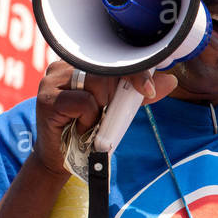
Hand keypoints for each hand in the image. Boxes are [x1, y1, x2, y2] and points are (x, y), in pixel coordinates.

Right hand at [31, 62, 177, 176]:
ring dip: (101, 109)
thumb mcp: (118, 108)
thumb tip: (170, 80)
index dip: (135, 70)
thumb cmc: (88, 128)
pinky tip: (78, 126)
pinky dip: (89, 118)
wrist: (61, 159)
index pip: (112, 58)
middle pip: (106, 70)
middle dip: (116, 95)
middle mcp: (63, 65)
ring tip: (88, 120)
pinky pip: (85, 102)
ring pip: (97, 85)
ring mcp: (52, 80)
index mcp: (79, 63)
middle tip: (105, 112)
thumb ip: (139, 93)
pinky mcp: (47, 99)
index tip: (148, 88)